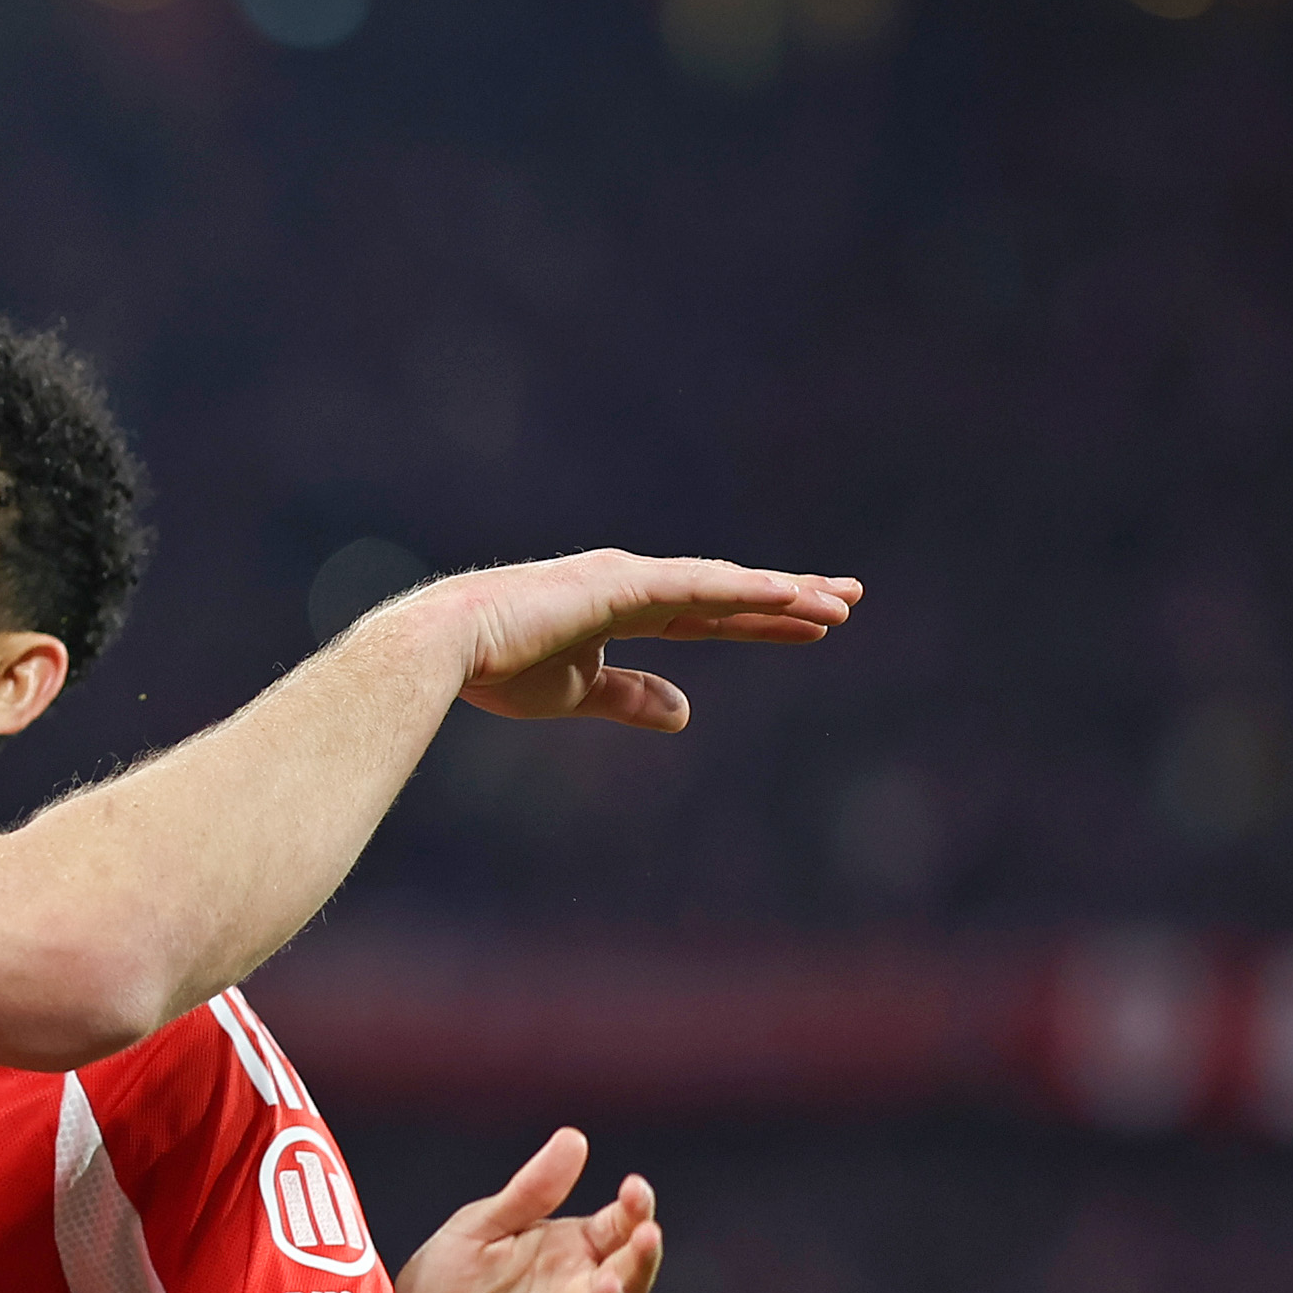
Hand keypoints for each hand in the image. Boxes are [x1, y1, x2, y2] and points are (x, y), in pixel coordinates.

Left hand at [387, 1129, 661, 1292]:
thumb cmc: (445, 1288)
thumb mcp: (479, 1230)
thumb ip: (528, 1194)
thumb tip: (575, 1137)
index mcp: (569, 1252)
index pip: (618, 1228)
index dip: (635, 1210)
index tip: (635, 1188)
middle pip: (629, 1276)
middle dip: (642, 1256)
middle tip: (646, 1234)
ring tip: (606, 1283)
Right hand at [424, 551, 860, 732]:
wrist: (445, 648)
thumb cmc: (497, 668)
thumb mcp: (580, 691)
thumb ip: (632, 698)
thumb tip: (686, 715)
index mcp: (622, 606)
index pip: (707, 613)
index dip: (759, 618)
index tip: (810, 623)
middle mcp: (634, 581)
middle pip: (728, 591)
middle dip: (789, 597)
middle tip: (848, 601)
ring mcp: (629, 577)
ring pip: (724, 585)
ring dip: (783, 593)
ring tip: (839, 603)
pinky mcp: (621, 584)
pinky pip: (698, 587)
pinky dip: (745, 590)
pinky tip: (790, 594)